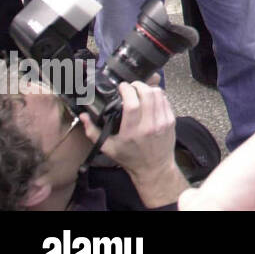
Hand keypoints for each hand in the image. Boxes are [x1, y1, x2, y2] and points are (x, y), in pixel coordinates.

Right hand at [80, 78, 180, 192]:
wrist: (154, 167)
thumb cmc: (130, 158)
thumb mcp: (107, 147)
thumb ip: (93, 131)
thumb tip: (83, 115)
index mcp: (131, 132)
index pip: (132, 104)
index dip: (127, 90)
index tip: (122, 87)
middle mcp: (148, 126)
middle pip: (147, 94)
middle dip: (138, 85)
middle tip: (131, 87)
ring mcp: (162, 122)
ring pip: (158, 94)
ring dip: (148, 88)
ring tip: (140, 91)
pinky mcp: (171, 121)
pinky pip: (165, 100)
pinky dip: (157, 95)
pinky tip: (150, 98)